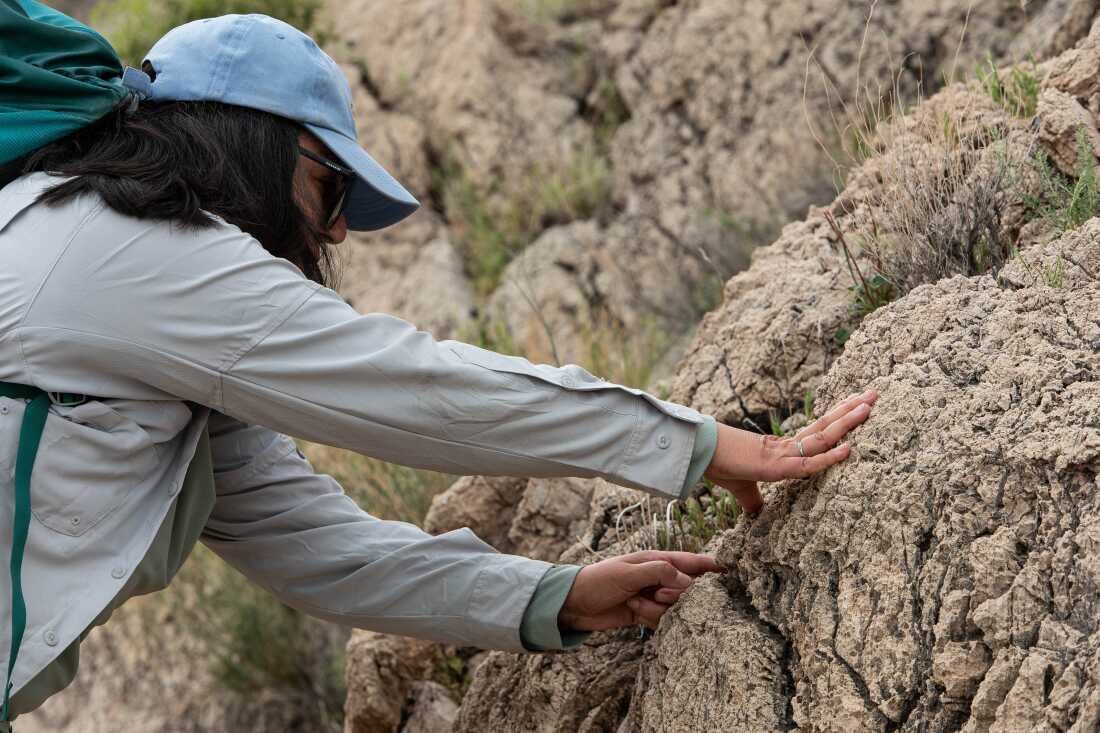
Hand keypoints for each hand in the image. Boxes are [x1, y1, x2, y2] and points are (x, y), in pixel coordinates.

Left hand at [558, 550, 721, 631]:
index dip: (710, 566)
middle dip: (675, 596)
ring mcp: (654, 597)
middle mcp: (660, 578)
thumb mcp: (628, 572)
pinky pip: (663, 621)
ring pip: (676, 609)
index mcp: (657, 560)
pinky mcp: (648, 614)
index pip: (691, 562)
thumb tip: (688, 582)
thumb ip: (659, 573)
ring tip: (635, 603)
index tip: (727, 573)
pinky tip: (634, 614)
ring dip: (657, 610)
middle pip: (688, 590)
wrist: (574, 604)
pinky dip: (650, 619)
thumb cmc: (599, 580)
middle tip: (656, 595)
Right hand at [704, 389, 877, 512]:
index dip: (837, 419)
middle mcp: (787, 447)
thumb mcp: (742, 488)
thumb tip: (755, 515)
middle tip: (873, 395)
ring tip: (868, 404)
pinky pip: (807, 463)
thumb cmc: (718, 466)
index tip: (855, 405)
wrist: (699, 455)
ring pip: (822, 436)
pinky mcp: (776, 466)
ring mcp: (783, 454)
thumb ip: (754, 501)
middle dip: (850, 411)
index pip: (817, 431)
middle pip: (826, 425)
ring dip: (847, 421)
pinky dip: (829, 458)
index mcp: (783, 450)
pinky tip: (849, 448)